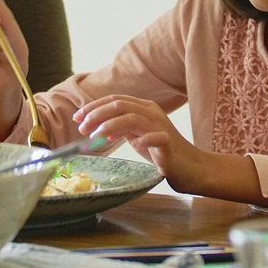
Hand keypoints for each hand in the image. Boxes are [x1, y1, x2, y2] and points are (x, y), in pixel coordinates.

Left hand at [74, 95, 202, 186]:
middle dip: (96, 114)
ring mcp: (161, 127)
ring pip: (131, 117)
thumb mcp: (137, 136)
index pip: (115, 99)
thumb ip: (121, 128)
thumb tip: (98, 127)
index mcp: (144, 108)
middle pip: (120, 105)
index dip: (93, 106)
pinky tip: (131, 146)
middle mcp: (152, 112)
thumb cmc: (162, 152)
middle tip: (81, 127)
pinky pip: (154, 137)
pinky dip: (140, 139)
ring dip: (109, 125)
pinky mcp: (168, 143)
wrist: (190, 167)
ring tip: (94, 136)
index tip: (77, 117)